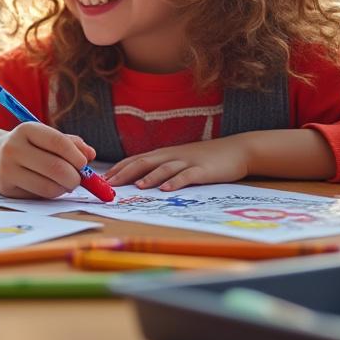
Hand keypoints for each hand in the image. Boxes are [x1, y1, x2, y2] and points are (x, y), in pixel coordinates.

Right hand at [0, 123, 95, 198]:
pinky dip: (52, 193)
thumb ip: (71, 144)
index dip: (76, 156)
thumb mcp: (46, 137)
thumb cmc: (30, 146)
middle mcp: (13, 147)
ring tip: (65, 183)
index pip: (58, 142)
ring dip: (65, 188)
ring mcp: (7, 169)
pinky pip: (39, 195)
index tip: (84, 164)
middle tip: (79, 179)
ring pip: (49, 186)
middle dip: (75, 177)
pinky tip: (49, 186)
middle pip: (56, 167)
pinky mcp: (5, 187)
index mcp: (26, 129)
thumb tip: (91, 154)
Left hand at [105, 139, 248, 191]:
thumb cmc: (204, 158)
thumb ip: (160, 167)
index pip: (135, 160)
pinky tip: (166, 189)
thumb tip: (137, 179)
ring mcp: (187, 162)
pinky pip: (187, 176)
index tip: (102, 179)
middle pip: (143, 163)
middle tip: (109, 185)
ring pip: (164, 168)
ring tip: (136, 187)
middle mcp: (171, 156)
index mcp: (163, 154)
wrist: (237, 150)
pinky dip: (175, 182)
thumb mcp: (179, 160)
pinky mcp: (203, 170)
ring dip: (148, 177)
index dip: (118, 169)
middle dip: (124, 174)